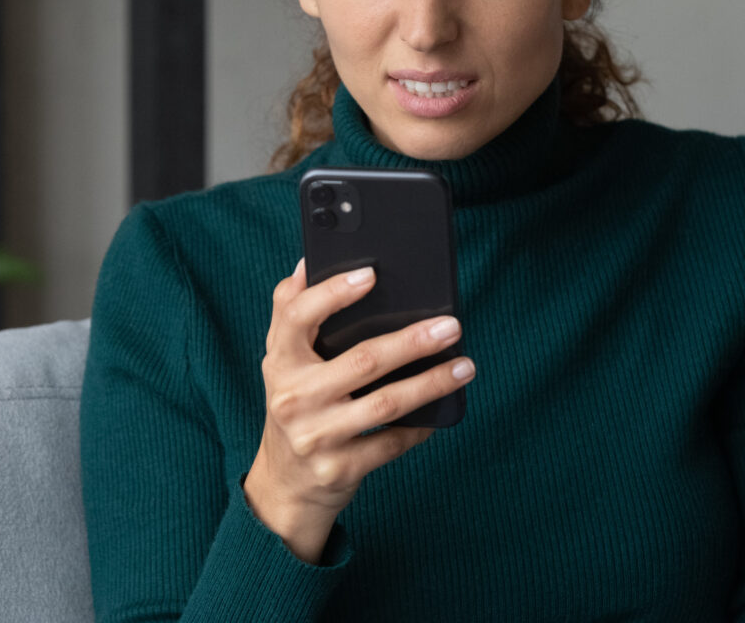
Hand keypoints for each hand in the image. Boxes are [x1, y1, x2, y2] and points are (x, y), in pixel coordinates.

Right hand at [244, 258, 475, 563]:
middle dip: (412, 341)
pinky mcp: (340, 468)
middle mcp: (293, 397)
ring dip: (432, 383)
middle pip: (362, 361)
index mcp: (280, 361)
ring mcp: (316, 436)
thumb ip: (291, 311)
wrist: (284, 483)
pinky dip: (421, 426)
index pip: (296, 316)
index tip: (371, 274)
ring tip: (464, 366)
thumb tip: (310, 261)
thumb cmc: (295, 404)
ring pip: (386, 403)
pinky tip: (444, 408)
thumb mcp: (283, 360)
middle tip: (451, 325)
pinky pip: (392, 443)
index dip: (332, 293)